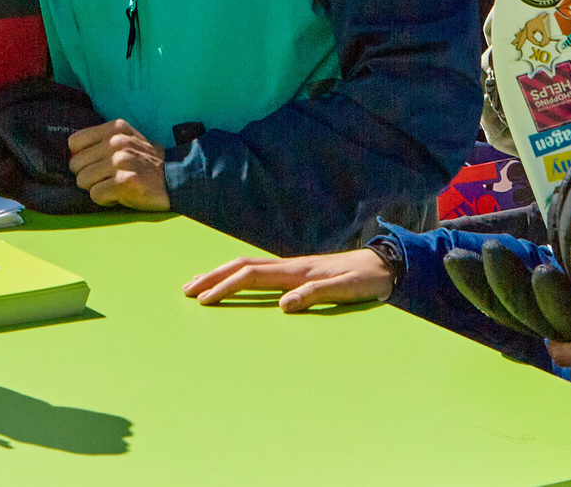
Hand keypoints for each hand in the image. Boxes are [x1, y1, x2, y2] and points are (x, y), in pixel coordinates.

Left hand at [68, 119, 168, 210]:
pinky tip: (119, 195)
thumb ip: (102, 140)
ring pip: (82, 180)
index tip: (94, 164)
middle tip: (106, 178)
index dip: (81, 157)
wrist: (176, 178)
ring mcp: (120, 162)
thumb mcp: (128, 139)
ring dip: (96, 188)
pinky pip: (95, 195)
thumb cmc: (148, 162)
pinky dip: (105, 200)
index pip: (75, 142)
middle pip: (76, 164)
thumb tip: (72, 153)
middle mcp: (116, 142)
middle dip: (87, 175)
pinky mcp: (124, 183)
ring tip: (114, 186)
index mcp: (115, 128)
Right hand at [185, 250, 388, 310]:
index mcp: (297, 271)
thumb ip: (315, 295)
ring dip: (222, 273)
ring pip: (248, 265)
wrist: (384, 264)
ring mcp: (293, 267)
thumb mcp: (346, 290)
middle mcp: (291, 266)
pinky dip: (238, 274)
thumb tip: (283, 305)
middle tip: (186, 289)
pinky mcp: (297, 272)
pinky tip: (233, 280)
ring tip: (199, 283)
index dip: (226, 286)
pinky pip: (260, 271)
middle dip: (213, 277)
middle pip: (242, 266)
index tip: (203, 300)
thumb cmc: (366, 280)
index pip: (251, 276)